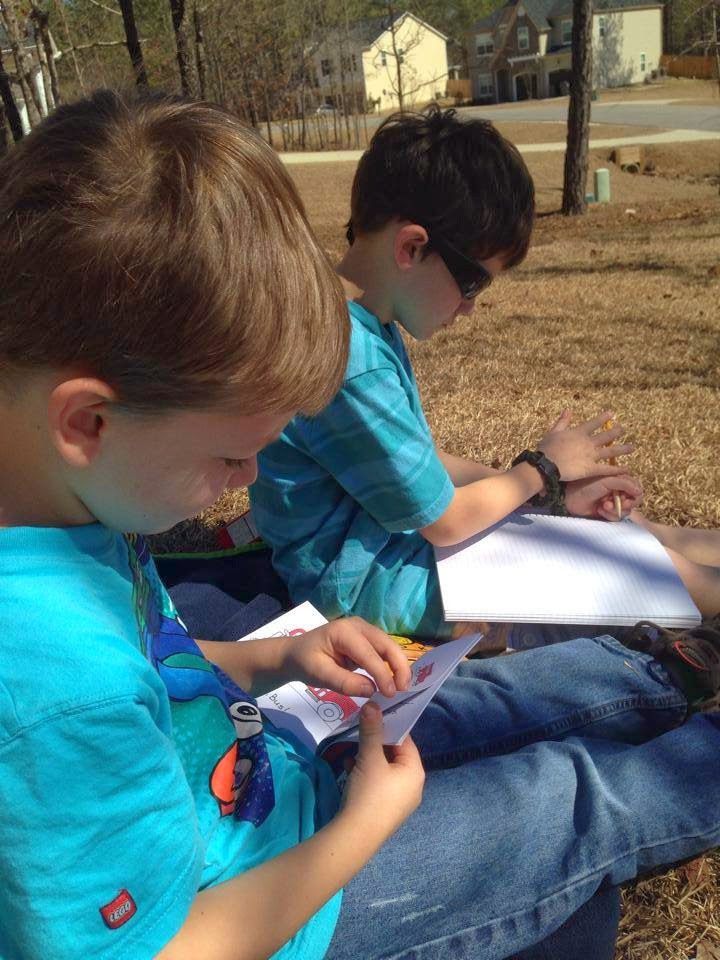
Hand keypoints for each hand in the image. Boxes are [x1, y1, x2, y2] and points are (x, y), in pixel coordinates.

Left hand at [282, 617, 411, 699]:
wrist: (294, 653)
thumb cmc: (305, 662)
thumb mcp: (319, 675)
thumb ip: (345, 683)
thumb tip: (372, 690)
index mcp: (344, 631)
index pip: (369, 654)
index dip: (382, 674)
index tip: (391, 694)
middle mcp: (358, 626)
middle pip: (386, 644)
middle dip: (399, 666)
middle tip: (404, 689)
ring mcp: (364, 630)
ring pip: (389, 646)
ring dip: (398, 665)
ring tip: (402, 687)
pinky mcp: (367, 639)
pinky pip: (384, 650)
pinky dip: (392, 664)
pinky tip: (395, 680)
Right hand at [340, 703, 424, 839]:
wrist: (355, 837)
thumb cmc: (369, 794)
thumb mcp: (369, 758)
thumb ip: (371, 730)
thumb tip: (372, 704)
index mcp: (415, 772)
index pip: (406, 740)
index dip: (389, 726)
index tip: (372, 715)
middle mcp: (412, 786)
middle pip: (394, 754)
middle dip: (375, 743)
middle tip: (359, 731)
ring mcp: (399, 801)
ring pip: (383, 769)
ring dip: (367, 757)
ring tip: (352, 750)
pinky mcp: (384, 809)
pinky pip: (377, 783)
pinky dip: (365, 773)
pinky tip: (349, 768)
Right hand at [537, 410, 634, 480]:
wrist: (546, 465)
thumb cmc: (546, 448)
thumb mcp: (553, 432)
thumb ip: (563, 421)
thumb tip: (568, 410)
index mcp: (579, 432)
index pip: (594, 423)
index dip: (604, 418)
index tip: (612, 414)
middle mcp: (588, 442)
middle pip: (606, 436)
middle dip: (616, 432)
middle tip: (624, 429)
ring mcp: (591, 456)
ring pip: (611, 451)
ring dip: (623, 449)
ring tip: (632, 447)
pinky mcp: (591, 469)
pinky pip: (606, 469)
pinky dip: (616, 469)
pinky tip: (626, 469)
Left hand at [565, 474, 642, 519]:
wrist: (570, 498)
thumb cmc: (587, 486)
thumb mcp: (607, 481)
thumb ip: (624, 484)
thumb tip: (640, 491)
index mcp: (619, 481)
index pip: (636, 489)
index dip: (635, 495)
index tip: (628, 498)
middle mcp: (618, 492)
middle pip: (633, 502)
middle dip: (626, 504)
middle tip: (620, 505)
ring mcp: (613, 503)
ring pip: (626, 511)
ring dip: (615, 510)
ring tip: (604, 506)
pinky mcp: (607, 513)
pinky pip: (616, 518)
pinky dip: (609, 515)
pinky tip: (599, 510)